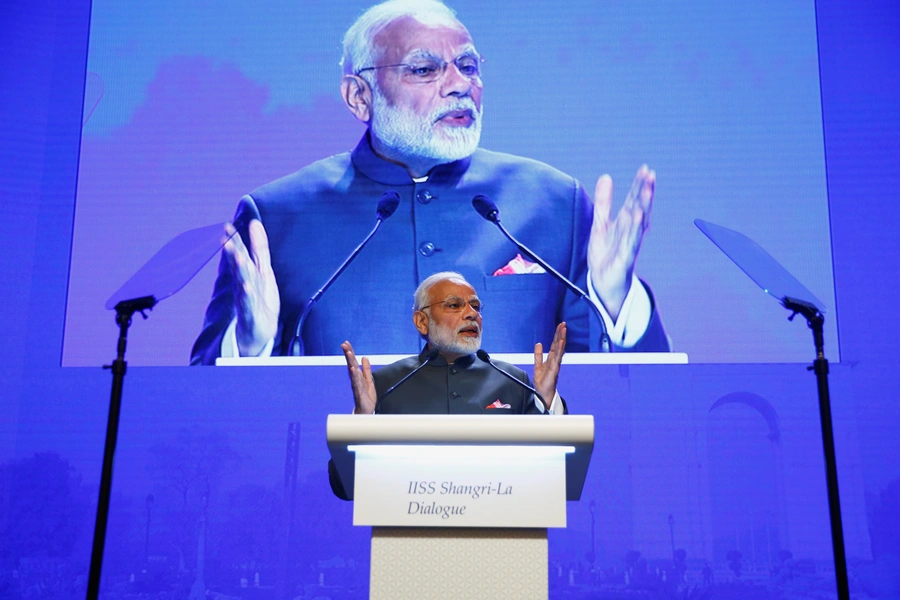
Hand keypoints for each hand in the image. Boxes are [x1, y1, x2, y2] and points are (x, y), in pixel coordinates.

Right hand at [222, 219, 279, 355]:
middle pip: (238, 265)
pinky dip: (247, 295)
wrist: (258, 330)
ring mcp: (245, 298)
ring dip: (239, 270)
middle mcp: (243, 283)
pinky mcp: (250, 313)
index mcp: (246, 272)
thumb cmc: (259, 297)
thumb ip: (259, 247)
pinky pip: (248, 303)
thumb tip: (255, 223)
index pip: (239, 253)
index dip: (234, 240)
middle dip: (232, 252)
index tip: (227, 226)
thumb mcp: (263, 269)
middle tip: (226, 238)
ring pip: (242, 282)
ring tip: (238, 257)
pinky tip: (246, 287)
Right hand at [341, 341, 376, 413]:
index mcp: (357, 376)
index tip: (346, 343)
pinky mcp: (358, 393)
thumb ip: (366, 370)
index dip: (350, 352)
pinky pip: (356, 383)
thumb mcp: (368, 380)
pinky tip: (353, 370)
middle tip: (344, 345)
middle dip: (348, 354)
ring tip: (349, 354)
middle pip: (351, 364)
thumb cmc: (366, 397)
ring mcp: (356, 386)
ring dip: (350, 362)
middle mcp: (355, 380)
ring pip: (353, 372)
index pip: (353, 362)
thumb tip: (365, 358)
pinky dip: (355, 376)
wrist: (366, 411)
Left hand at [533, 322, 566, 408]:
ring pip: (560, 349)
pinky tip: (561, 342)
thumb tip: (538, 344)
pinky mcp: (554, 369)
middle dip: (561, 334)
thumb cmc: (543, 381)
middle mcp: (555, 360)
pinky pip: (557, 358)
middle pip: (559, 344)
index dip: (557, 335)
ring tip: (563, 330)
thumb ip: (538, 355)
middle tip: (563, 324)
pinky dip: (560, 350)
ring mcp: (556, 364)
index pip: (555, 344)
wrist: (543, 393)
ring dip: (561, 339)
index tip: (560, 326)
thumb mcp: (538, 365)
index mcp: (552, 358)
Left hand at [588, 165, 654, 320]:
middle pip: (640, 207)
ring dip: (644, 206)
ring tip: (647, 190)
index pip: (634, 199)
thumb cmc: (606, 253)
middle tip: (650, 174)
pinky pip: (632, 241)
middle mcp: (631, 230)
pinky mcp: (626, 257)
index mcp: (625, 221)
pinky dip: (635, 229)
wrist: (604, 282)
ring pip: (639, 222)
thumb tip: (607, 177)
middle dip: (645, 191)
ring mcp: (630, 243)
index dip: (639, 184)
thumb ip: (604, 201)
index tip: (645, 169)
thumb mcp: (600, 223)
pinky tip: (639, 217)